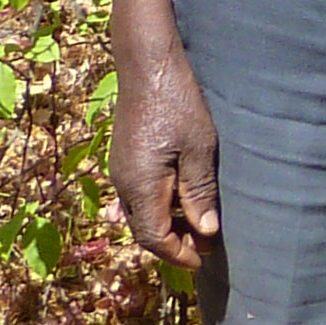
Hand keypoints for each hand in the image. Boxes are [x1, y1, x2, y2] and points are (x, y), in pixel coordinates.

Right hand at [110, 43, 222, 269]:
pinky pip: (135, 195)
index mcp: (140, 186)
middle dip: (172, 244)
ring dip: (165, 225)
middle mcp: (123, 183)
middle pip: (143, 230)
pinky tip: (176, 203)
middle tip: (205, 246)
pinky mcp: (124, 157)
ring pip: (138, 213)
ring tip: (196, 225)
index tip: (204, 259)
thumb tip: (205, 232)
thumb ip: (199, 192)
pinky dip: (156, 207)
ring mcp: (120, 169)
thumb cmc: (179, 103)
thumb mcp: (199, 149)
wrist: (148, 65)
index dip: (179, 254)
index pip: (154, 238)